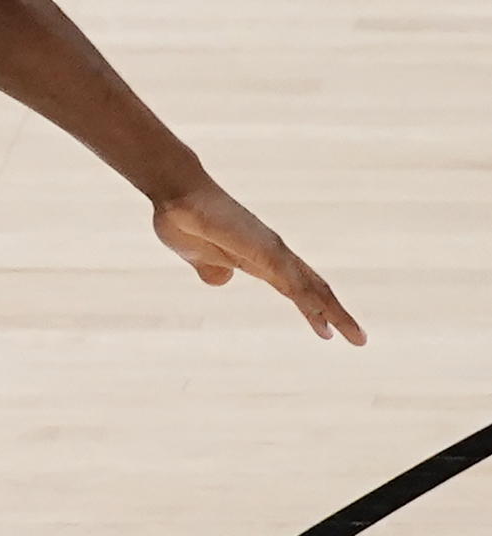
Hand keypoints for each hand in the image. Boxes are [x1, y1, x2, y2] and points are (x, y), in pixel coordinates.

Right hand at [152, 184, 363, 343]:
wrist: (177, 195)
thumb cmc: (185, 220)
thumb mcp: (197, 257)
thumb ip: (211, 268)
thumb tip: (223, 279)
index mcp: (259, 260)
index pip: (295, 289)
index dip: (313, 310)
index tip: (327, 332)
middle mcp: (273, 254)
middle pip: (313, 289)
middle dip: (336, 315)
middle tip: (359, 340)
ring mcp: (271, 250)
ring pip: (310, 287)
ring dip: (333, 312)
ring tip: (354, 336)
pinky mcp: (263, 249)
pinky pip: (291, 280)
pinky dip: (309, 299)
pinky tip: (321, 315)